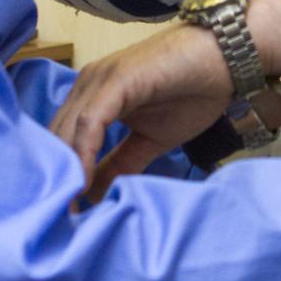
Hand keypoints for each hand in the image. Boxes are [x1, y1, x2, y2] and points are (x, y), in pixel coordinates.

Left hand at [50, 19, 233, 200]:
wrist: (226, 60)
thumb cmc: (192, 94)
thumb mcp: (149, 141)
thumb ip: (120, 165)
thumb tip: (93, 198)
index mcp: (92, 96)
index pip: (60, 139)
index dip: (56, 175)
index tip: (57, 215)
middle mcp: (88, 84)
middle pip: (56, 136)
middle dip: (54, 178)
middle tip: (54, 221)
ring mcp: (100, 79)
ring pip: (67, 129)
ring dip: (64, 170)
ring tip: (65, 208)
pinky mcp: (116, 78)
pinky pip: (91, 120)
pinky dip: (84, 152)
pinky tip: (84, 181)